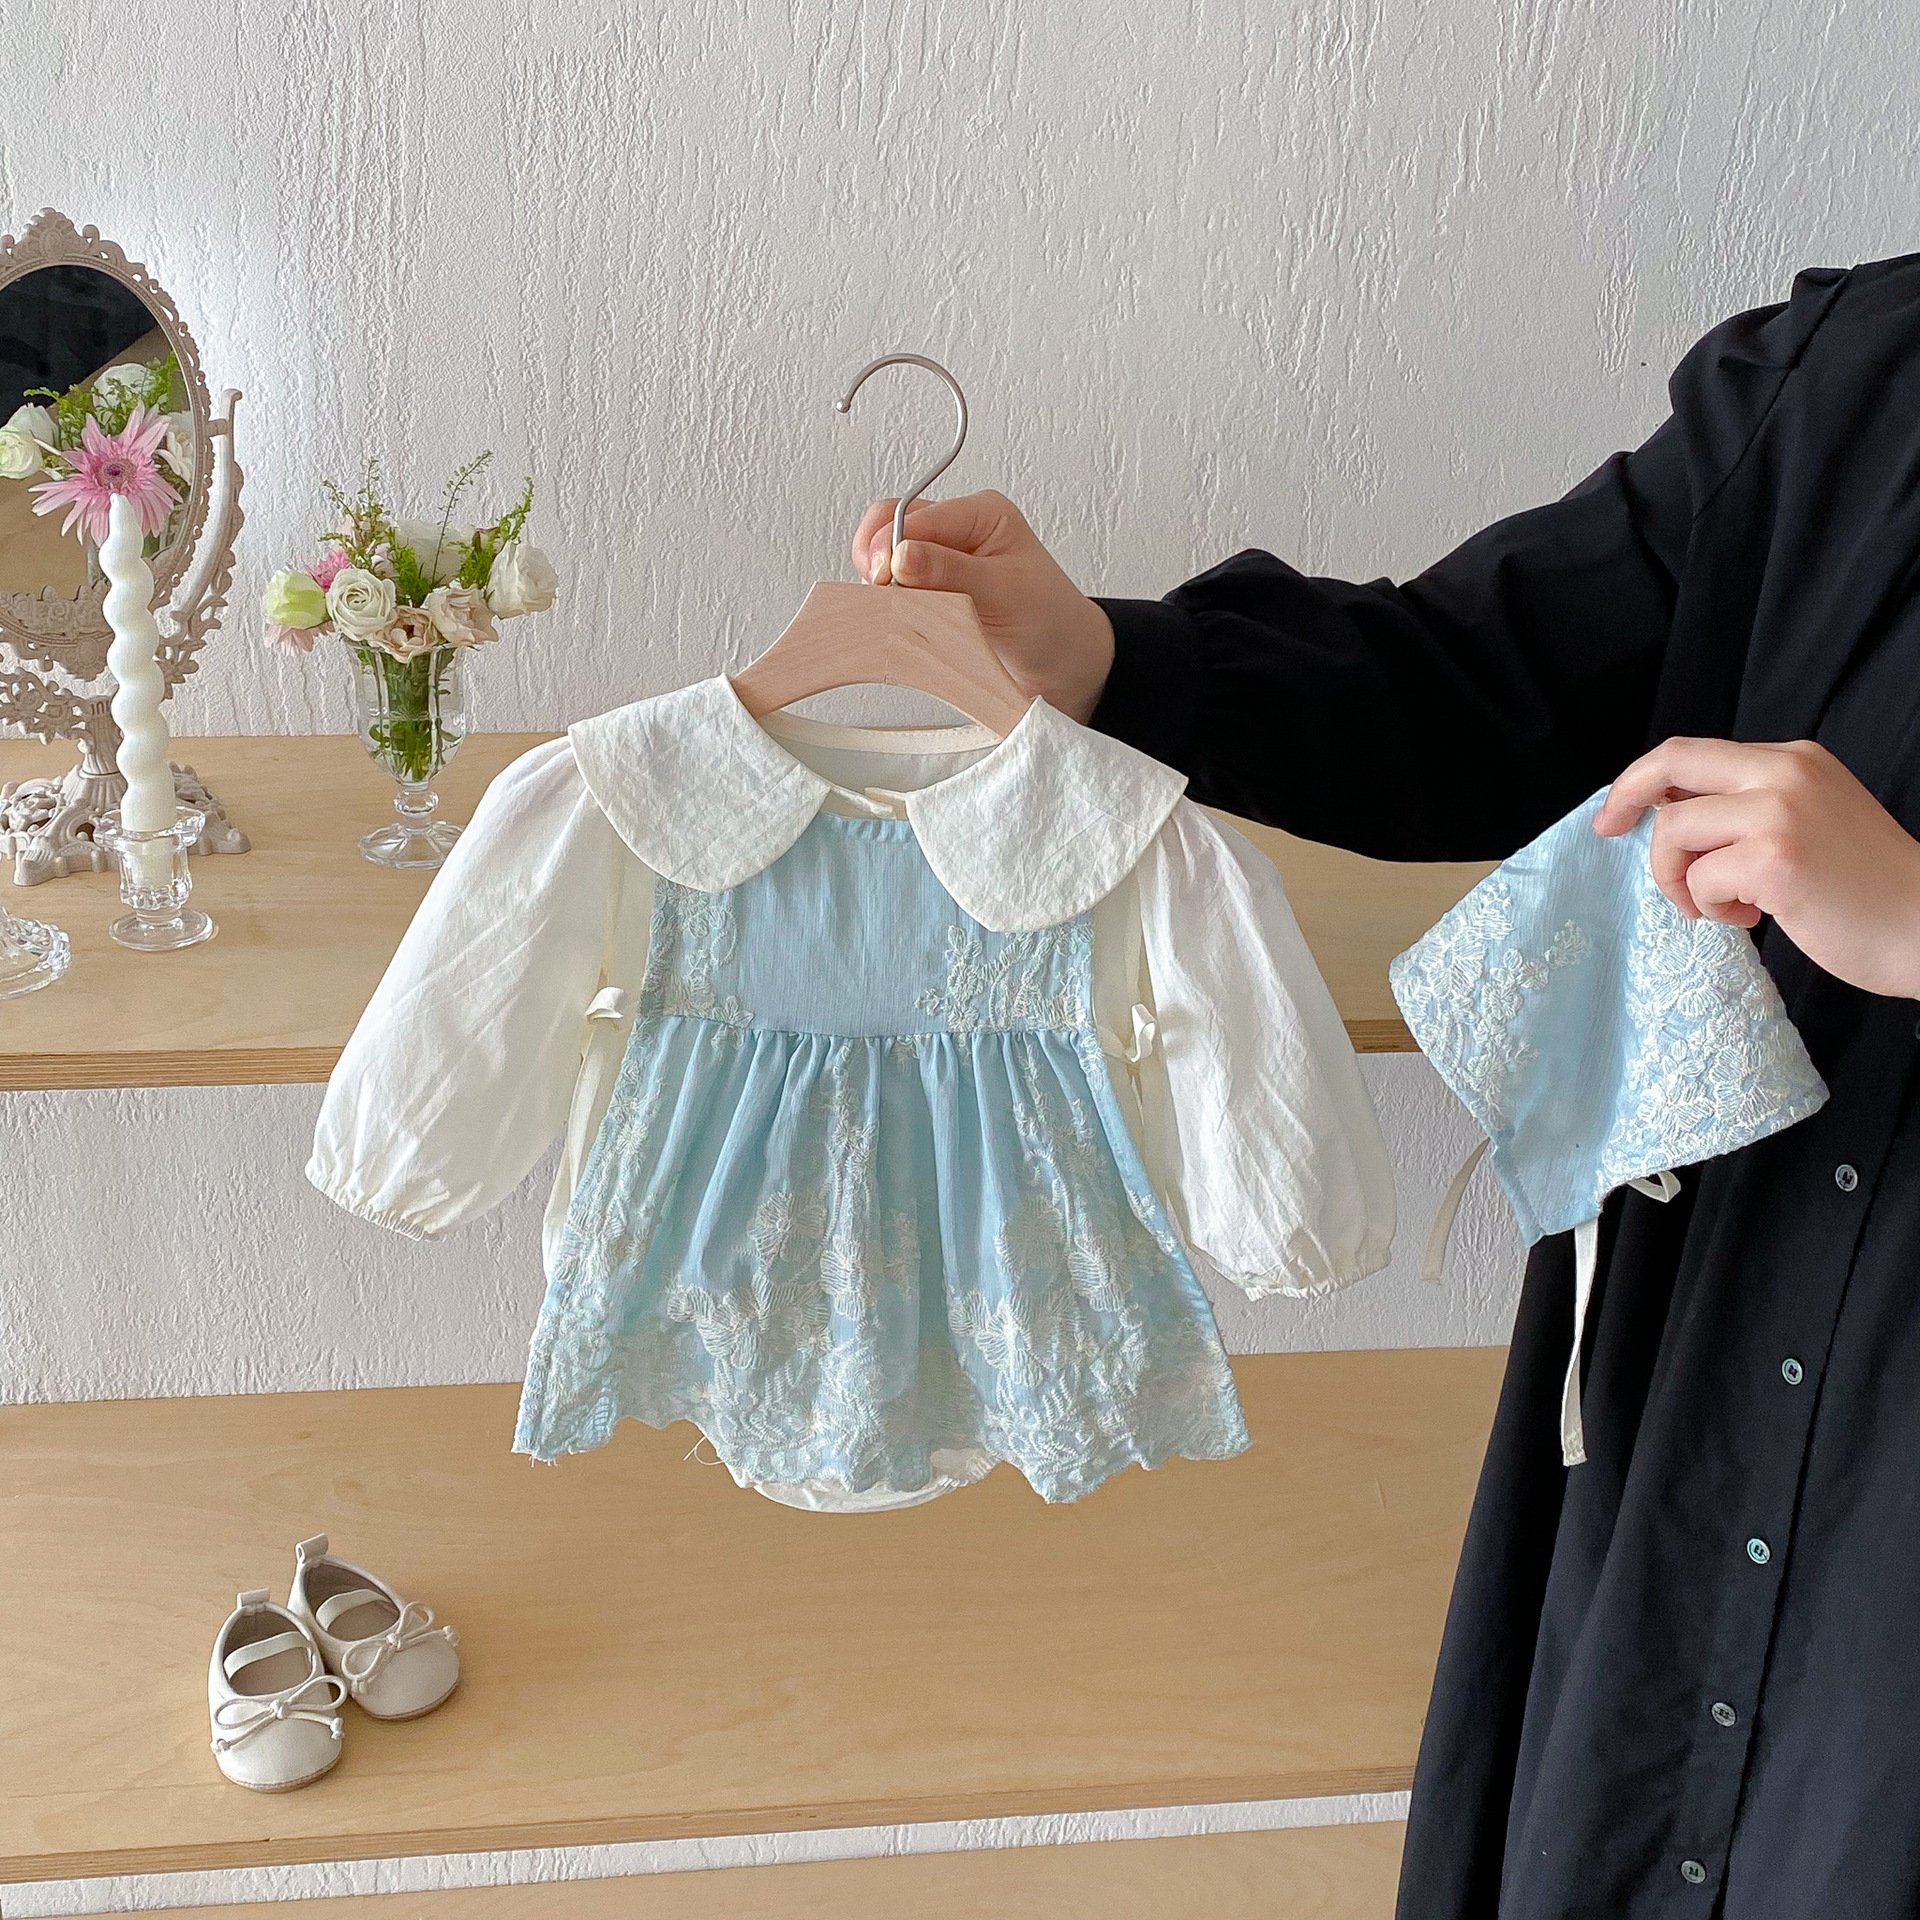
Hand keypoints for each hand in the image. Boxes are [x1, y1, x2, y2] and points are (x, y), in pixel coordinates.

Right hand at [850, 490, 1115, 721]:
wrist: (1064, 666)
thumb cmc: (1050, 623)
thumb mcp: (1004, 592)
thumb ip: (951, 571)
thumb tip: (902, 555)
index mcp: (981, 515)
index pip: (915, 516)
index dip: (892, 547)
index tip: (887, 582)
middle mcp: (958, 531)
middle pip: (890, 526)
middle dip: (878, 559)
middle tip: (883, 595)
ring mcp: (942, 562)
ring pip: (885, 555)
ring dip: (881, 582)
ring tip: (894, 609)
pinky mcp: (932, 592)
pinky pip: (894, 587)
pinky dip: (887, 601)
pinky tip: (898, 617)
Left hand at [1595, 736, 1919, 997]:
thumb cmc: (1862, 888)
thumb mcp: (1806, 820)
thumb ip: (1745, 806)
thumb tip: (1665, 809)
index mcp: (1792, 759)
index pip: (1692, 753)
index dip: (1641, 780)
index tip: (1615, 813)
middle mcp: (1786, 773)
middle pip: (1671, 763)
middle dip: (1625, 798)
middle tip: (1608, 833)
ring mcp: (1781, 813)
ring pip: (1674, 830)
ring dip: (1677, 878)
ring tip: (1720, 905)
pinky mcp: (1776, 859)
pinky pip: (1699, 880)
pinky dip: (1711, 907)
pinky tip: (1752, 917)